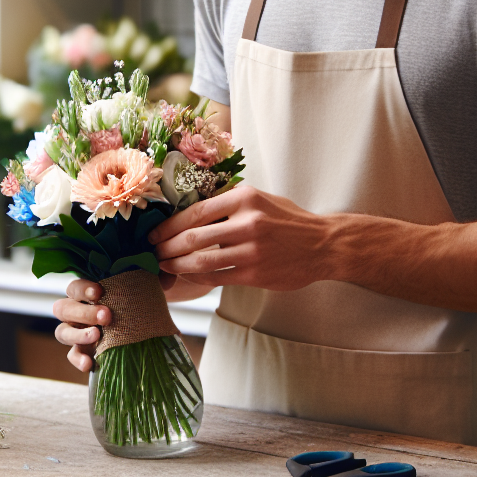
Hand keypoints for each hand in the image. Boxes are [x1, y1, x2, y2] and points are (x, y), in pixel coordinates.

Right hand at [53, 273, 179, 372]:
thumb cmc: (137, 308)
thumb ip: (153, 283)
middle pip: (64, 308)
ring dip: (78, 334)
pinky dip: (78, 359)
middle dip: (84, 311)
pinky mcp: (82, 352)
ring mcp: (76, 332)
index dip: (83, 288)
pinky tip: (90, 364)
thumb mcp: (144, 294)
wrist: (142, 337)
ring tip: (97, 336)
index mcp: (89, 294)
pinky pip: (71, 356)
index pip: (75, 287)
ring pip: (62, 331)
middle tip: (107, 316)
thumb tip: (170, 279)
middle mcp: (78, 311)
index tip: (100, 292)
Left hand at [149, 184, 334, 289]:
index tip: (154, 232)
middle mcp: (247, 222)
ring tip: (164, 266)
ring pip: (200, 261)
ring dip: (176, 265)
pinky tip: (187, 276)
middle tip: (154, 252)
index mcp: (245, 197)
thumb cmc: (289, 221)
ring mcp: (251, 251)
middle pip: (192, 237)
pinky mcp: (255, 274)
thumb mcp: (261, 199)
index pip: (195, 211)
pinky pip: (216, 277)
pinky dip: (196, 278)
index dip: (169, 225)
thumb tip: (190, 210)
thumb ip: (230, 203)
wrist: (322, 245)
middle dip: (166, 247)